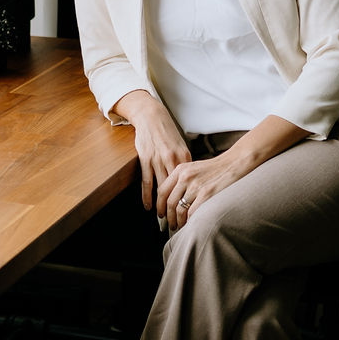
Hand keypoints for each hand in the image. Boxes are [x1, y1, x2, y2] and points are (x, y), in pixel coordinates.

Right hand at [111, 92, 190, 210]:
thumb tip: (193, 183)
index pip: (190, 183)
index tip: (192, 212)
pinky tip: (148, 207)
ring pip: (162, 188)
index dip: (191, 198)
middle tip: (179, 222)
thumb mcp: (181, 147)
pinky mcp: (146, 159)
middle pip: (177, 189)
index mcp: (184, 157)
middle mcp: (172, 159)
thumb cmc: (167, 134)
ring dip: (162, 205)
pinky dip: (147, 196)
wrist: (152, 117)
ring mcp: (158, 159)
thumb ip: (186, 164)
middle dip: (178, 206)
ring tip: (164, 219)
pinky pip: (147, 181)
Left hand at [158, 116, 308, 232]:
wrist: (235, 163)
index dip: (160, 205)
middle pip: (169, 202)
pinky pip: (192, 213)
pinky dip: (189, 221)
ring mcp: (196, 186)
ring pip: (179, 210)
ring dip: (178, 221)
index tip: (160, 213)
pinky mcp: (207, 194)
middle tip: (169, 224)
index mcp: (180, 170)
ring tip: (179, 226)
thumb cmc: (216, 168)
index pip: (162, 190)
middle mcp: (185, 177)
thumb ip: (182, 180)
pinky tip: (190, 224)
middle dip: (168, 217)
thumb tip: (172, 199)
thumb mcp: (195, 168)